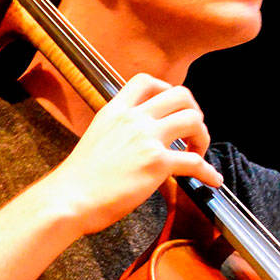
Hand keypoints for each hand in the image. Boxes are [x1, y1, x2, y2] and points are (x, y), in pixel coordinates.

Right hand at [49, 73, 222, 234]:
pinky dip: (209, 172)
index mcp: (115, 111)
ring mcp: (146, 139)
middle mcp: (133, 119)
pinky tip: (212, 180)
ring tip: (198, 152)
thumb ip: (118, 130)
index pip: (146, 81)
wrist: (68, 199)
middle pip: (180, 94)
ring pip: (193, 120)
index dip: (167, 90)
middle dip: (194, 111)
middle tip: (192, 131)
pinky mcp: (156, 164)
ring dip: (203, 136)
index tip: (172, 108)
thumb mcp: (96, 137)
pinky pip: (195, 162)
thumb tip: (136, 140)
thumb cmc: (78, 178)